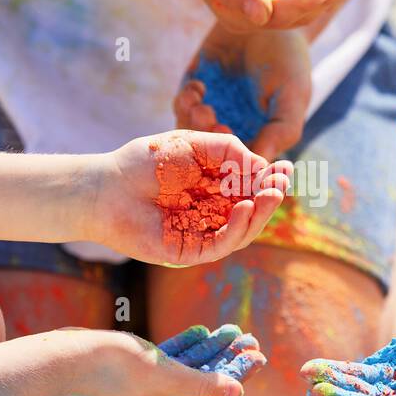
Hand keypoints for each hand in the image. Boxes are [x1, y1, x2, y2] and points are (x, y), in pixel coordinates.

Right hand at [67, 326, 262, 395]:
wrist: (67, 358)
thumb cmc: (113, 366)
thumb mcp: (164, 374)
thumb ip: (201, 384)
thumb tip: (237, 393)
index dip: (237, 373)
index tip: (258, 354)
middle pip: (204, 383)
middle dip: (227, 359)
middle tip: (251, 338)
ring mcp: (148, 394)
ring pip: (188, 370)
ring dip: (210, 349)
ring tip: (232, 330)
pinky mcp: (136, 377)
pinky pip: (169, 363)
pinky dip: (185, 348)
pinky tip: (201, 332)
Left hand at [89, 130, 292, 265]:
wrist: (108, 187)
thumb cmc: (145, 161)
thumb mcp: (193, 144)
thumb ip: (228, 151)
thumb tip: (262, 164)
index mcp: (214, 187)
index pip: (251, 187)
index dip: (270, 180)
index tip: (287, 169)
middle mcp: (212, 211)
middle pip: (252, 210)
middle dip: (270, 198)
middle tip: (283, 184)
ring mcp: (202, 232)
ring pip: (242, 231)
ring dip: (260, 214)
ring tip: (271, 195)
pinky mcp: (189, 251)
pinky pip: (220, 245)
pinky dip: (236, 229)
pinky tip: (243, 209)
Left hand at [173, 24, 311, 157]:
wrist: (268, 17)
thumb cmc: (289, 61)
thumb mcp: (293, 97)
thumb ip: (281, 131)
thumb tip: (263, 166)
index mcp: (257, 138)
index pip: (240, 166)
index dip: (232, 164)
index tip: (234, 152)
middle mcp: (231, 129)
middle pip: (210, 154)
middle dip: (209, 144)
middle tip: (216, 125)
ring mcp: (210, 110)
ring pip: (191, 132)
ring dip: (193, 124)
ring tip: (204, 107)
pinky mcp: (193, 89)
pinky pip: (181, 106)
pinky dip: (185, 101)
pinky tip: (198, 87)